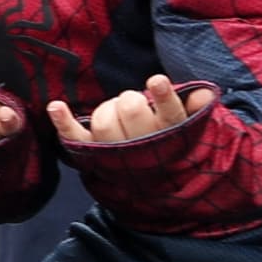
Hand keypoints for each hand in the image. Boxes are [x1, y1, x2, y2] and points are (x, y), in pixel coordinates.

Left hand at [51, 75, 211, 148]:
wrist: (153, 180)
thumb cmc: (169, 140)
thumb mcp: (188, 126)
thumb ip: (194, 107)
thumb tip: (206, 92)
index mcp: (168, 133)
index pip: (169, 114)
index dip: (162, 98)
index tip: (156, 80)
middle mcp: (141, 143)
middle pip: (130, 109)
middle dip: (131, 99)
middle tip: (134, 104)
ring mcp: (114, 150)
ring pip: (105, 121)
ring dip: (108, 110)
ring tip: (117, 114)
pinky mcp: (92, 153)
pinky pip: (76, 138)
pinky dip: (64, 122)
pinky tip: (56, 106)